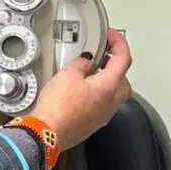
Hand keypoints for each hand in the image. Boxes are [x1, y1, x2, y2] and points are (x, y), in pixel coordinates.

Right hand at [32, 29, 132, 151]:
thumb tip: (86, 61)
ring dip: (106, 81)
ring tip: (91, 73)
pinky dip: (96, 95)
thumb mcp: (67, 75)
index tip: (113, 36)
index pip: (123, 60)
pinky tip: (81, 92)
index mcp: (108, 87)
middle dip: (117, 66)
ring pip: (114, 95)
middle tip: (105, 56)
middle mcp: (110, 103)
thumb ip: (81, 64)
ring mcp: (102, 116)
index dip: (119, 43)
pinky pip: (101, 105)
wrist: (47, 133)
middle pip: (124, 80)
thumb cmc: (57, 107)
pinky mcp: (92, 124)